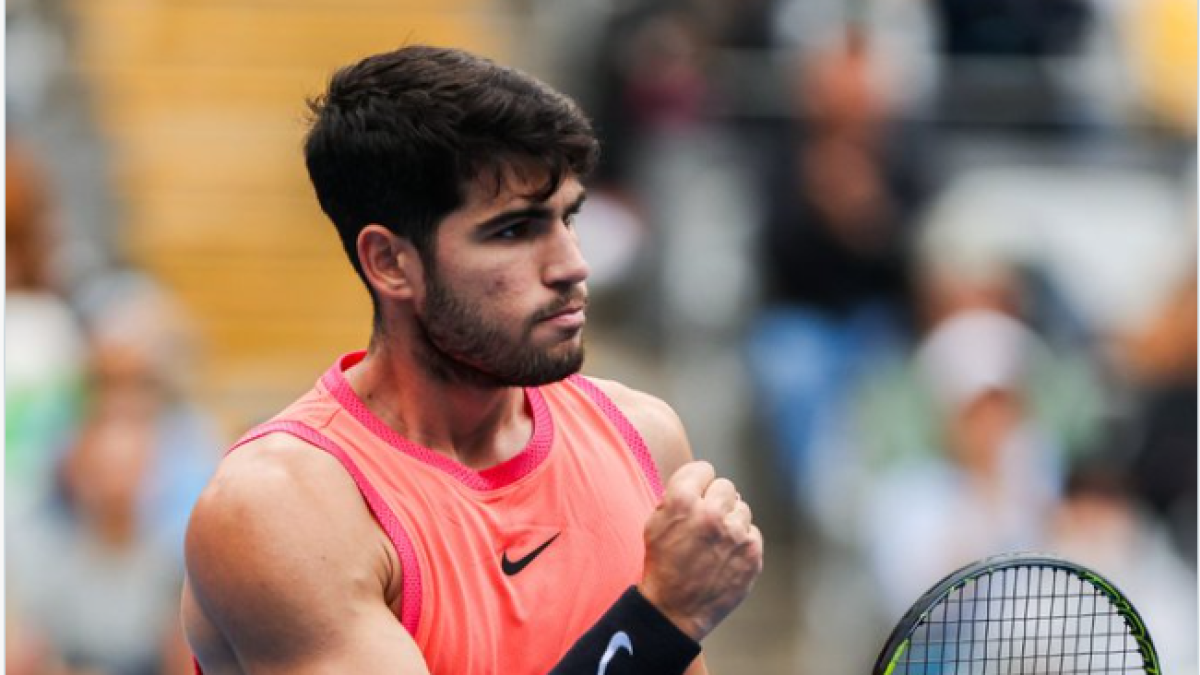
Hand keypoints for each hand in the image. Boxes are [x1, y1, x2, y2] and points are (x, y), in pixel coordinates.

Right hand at [637, 461, 763, 640]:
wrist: (674, 610)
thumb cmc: (662, 564)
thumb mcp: (654, 522)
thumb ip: (676, 496)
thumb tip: (700, 483)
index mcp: (683, 501)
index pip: (704, 469)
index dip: (697, 482)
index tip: (695, 495)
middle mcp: (712, 513)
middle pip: (726, 486)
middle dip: (715, 499)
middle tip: (705, 519)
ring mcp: (736, 535)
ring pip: (742, 508)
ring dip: (730, 520)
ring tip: (714, 541)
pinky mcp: (753, 554)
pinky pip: (752, 532)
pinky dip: (742, 541)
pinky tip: (725, 555)